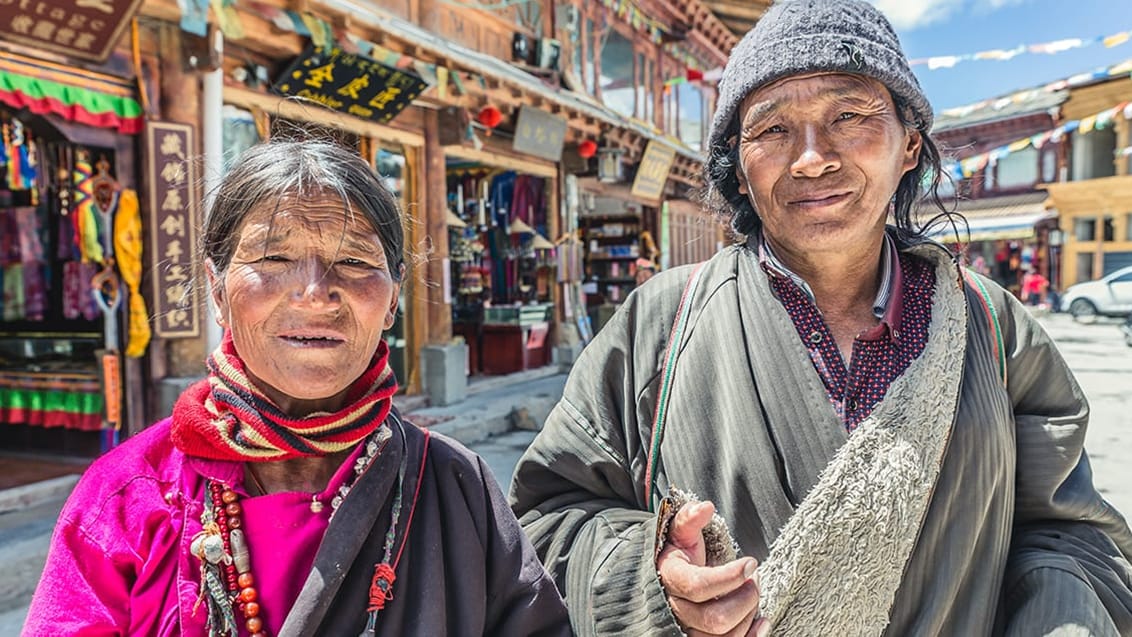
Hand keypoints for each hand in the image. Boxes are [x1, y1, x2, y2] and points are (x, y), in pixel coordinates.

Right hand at [657, 501, 769, 635]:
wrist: (666, 578)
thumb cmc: (679, 554)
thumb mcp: (681, 532)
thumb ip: (690, 519)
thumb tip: (705, 507)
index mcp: (670, 578)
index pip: (699, 586)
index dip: (730, 577)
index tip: (751, 563)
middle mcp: (675, 609)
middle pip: (715, 618)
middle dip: (745, 599)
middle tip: (755, 580)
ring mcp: (688, 628)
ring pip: (723, 636)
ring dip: (748, 616)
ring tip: (753, 593)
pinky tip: (761, 622)